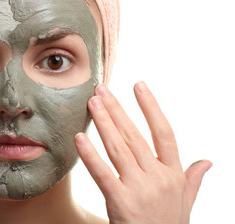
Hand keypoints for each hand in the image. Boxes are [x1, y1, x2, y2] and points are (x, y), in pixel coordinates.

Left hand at [75, 82, 211, 223]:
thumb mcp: (185, 201)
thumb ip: (194, 178)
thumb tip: (207, 161)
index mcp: (174, 173)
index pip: (164, 132)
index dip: (151, 107)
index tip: (139, 85)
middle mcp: (158, 177)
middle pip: (135, 135)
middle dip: (117, 110)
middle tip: (101, 89)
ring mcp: (140, 189)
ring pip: (119, 148)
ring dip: (104, 122)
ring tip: (92, 102)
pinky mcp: (122, 202)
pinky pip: (103, 173)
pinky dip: (90, 154)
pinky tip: (79, 137)